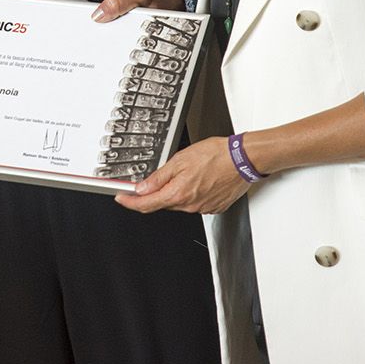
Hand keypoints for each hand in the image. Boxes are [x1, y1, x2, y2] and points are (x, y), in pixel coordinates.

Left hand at [115, 137, 253, 214]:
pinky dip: (192, 193)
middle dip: (154, 193)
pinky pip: (195, 203)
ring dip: (175, 191)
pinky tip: (199, 179)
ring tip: (187, 172)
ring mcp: (203, 208)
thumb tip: (142, 188)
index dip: (129, 202)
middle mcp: (190, 205)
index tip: (121, 198)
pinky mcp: (214, 207)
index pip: (146, 204)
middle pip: (163, 203)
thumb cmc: (217, 155)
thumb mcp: (180, 160)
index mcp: (178, 193)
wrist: (243, 159)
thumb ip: (159, 177)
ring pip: (180, 203)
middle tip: (153, 179)